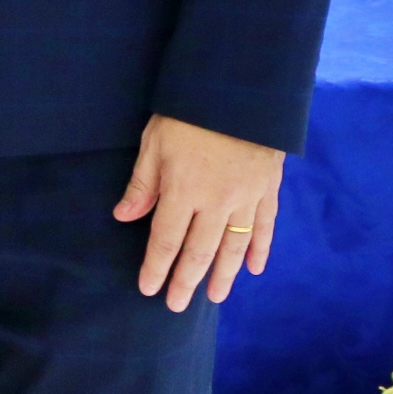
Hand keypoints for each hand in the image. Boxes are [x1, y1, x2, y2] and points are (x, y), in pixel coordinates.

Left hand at [112, 115, 283, 311]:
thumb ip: (143, 183)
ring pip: (234, 246)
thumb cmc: (188, 111)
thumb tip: (124, 216)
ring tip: (215, 296)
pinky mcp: (268, 188)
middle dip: (186, 280)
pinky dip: (260, 249)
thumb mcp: (155, 141)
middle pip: (199, 251)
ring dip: (223, 274)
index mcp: (183, 190)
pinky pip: (264, 226)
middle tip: (177, 305)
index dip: (157, 267)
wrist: (240, 88)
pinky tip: (254, 268)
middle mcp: (216, 201)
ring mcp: (246, 197)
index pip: (166, 240)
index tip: (149, 288)